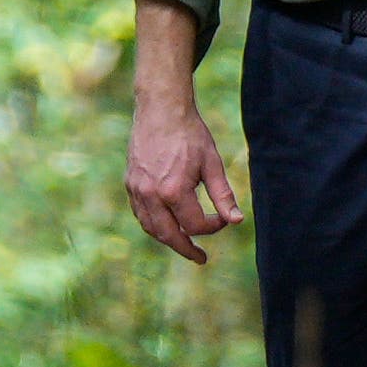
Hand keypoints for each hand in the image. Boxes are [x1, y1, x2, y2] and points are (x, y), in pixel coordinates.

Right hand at [124, 90, 244, 261]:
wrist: (161, 109)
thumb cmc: (190, 134)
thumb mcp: (212, 163)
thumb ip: (223, 195)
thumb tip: (237, 221)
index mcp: (174, 191)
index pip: (194, 225)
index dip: (212, 227)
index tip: (223, 220)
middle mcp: (151, 195)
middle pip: (168, 235)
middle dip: (186, 249)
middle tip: (200, 258)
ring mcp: (137, 190)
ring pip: (151, 227)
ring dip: (168, 239)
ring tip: (184, 244)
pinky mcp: (130, 183)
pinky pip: (140, 213)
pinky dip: (154, 224)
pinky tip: (167, 223)